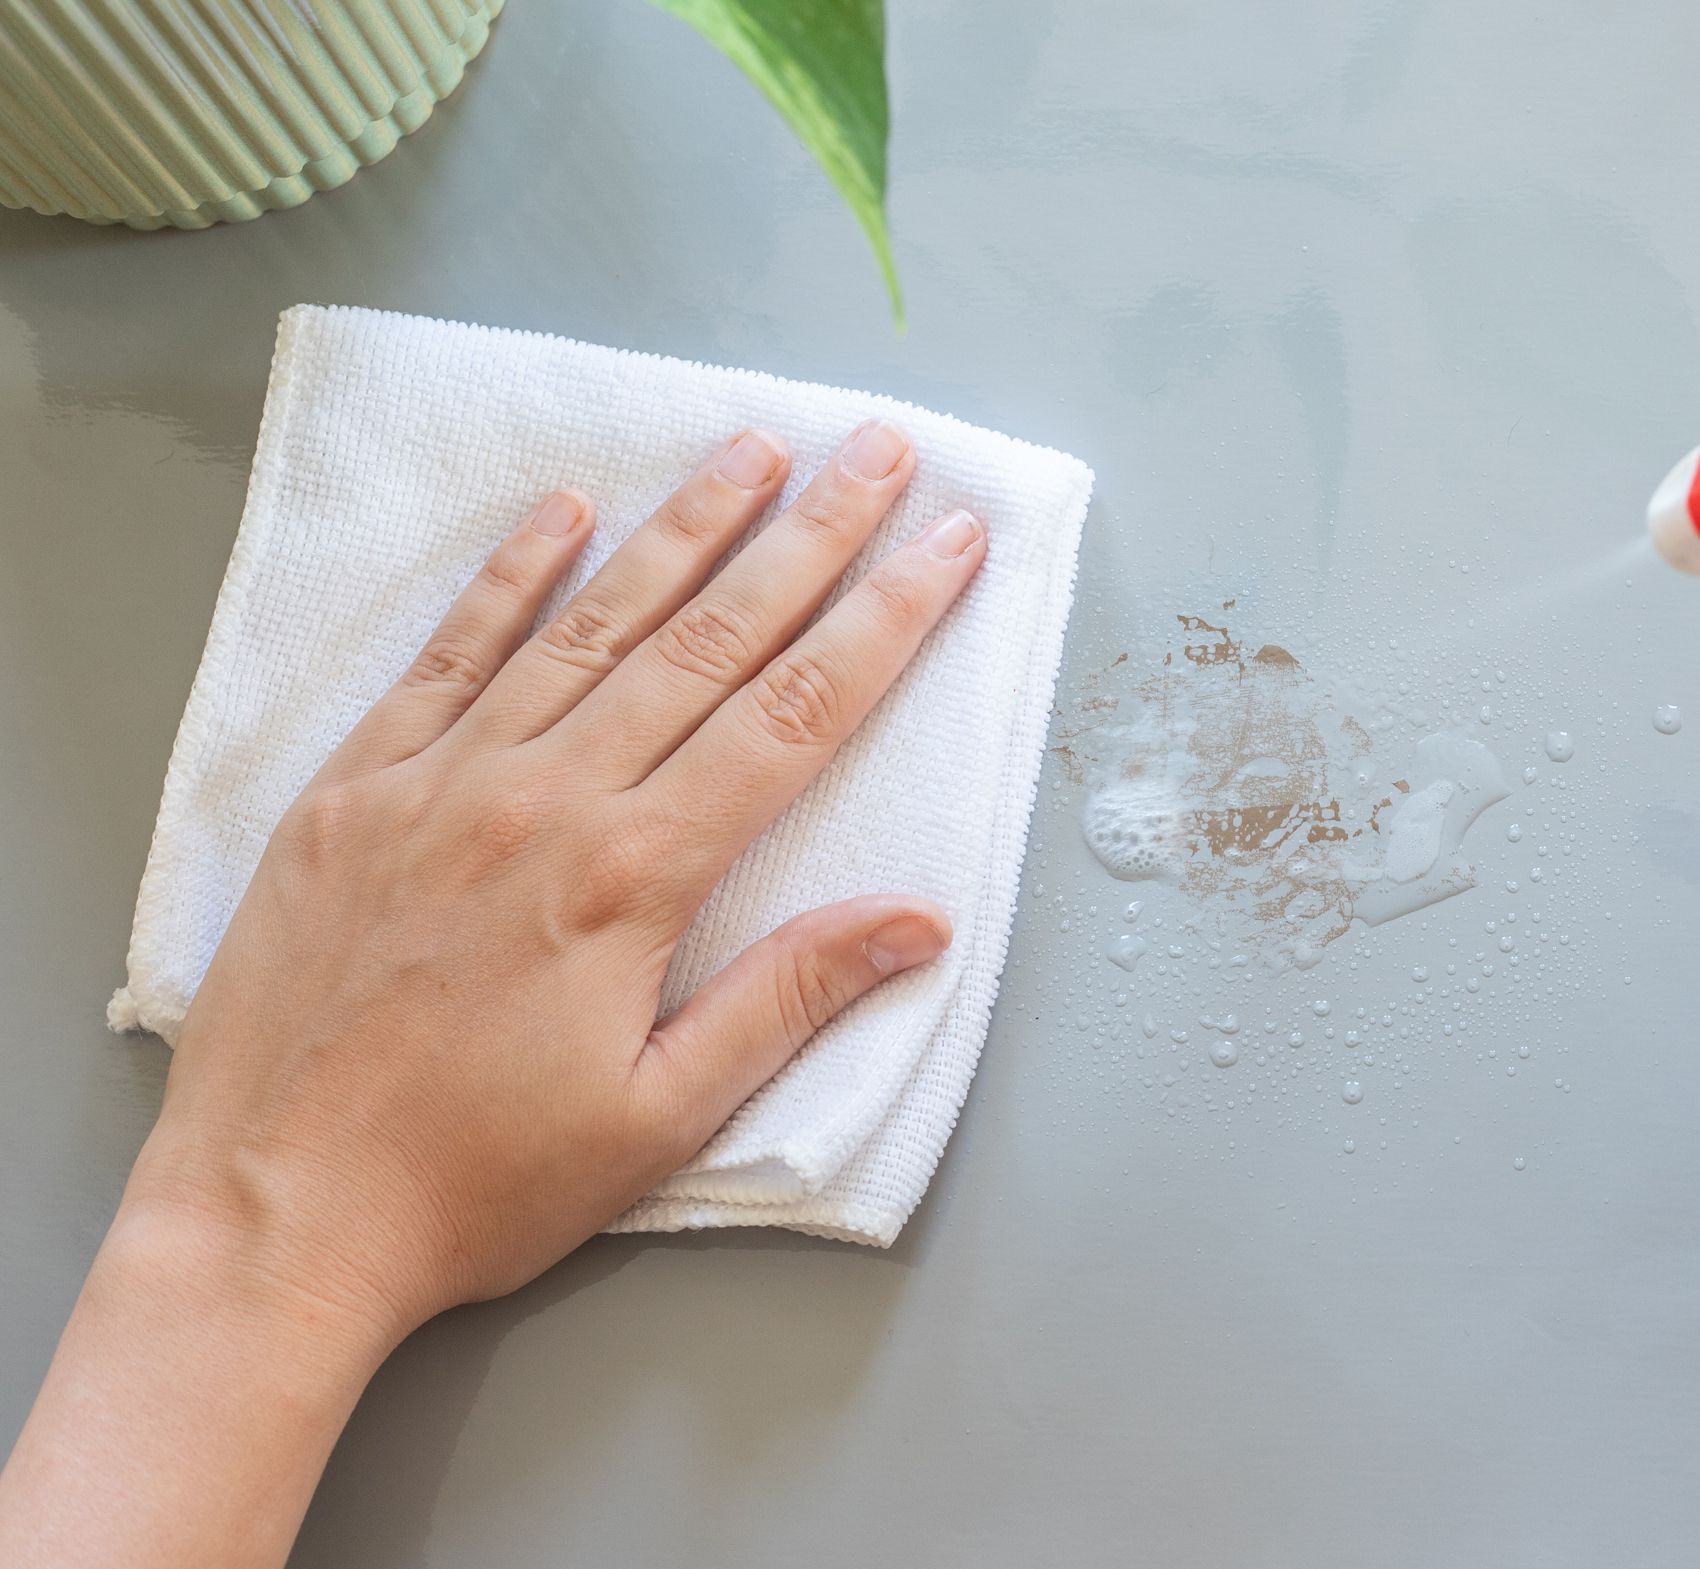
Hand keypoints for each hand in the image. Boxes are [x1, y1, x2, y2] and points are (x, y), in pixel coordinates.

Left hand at [0, 421, 984, 1567]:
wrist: (275, 1212)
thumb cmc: (479, 1184)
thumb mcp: (660, 1117)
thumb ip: (787, 996)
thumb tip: (919, 917)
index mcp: (634, 877)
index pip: (793, 718)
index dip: (886, 622)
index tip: (948, 545)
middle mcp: (546, 798)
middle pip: (709, 641)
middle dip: (811, 540)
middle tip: (878, 454)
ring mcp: (443, 780)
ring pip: (591, 623)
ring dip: (683, 529)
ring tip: (754, 448)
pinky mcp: (356, 787)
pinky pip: (450, 654)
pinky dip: (512, 579)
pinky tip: (565, 513)